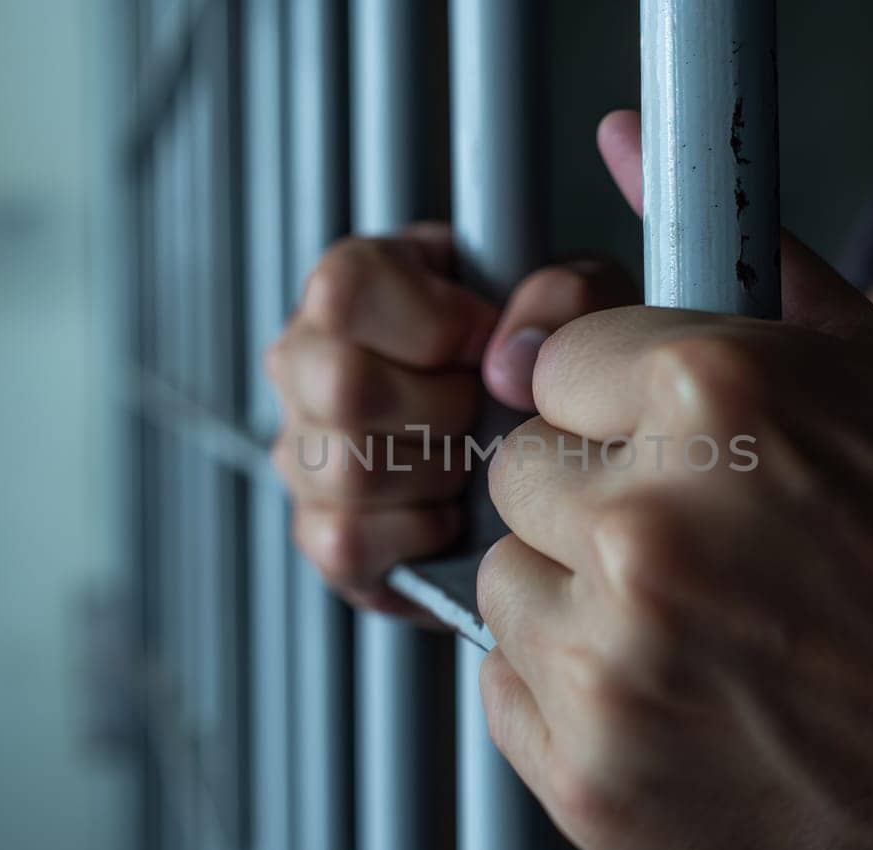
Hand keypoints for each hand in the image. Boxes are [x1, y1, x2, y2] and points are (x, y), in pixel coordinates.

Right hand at [266, 223, 636, 615]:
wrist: (537, 450)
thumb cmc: (534, 361)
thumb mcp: (570, 304)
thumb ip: (560, 297)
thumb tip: (512, 361)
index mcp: (355, 285)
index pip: (347, 290)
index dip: (434, 326)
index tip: (483, 342)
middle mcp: (308, 359)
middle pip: (344, 386)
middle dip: (445, 408)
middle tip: (482, 408)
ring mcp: (302, 446)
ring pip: (351, 470)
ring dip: (439, 472)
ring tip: (471, 454)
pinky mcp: (316, 528)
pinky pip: (350, 540)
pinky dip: (422, 531)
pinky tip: (452, 508)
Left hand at [478, 111, 872, 849]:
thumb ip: (742, 251)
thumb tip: (629, 144)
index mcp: (723, 397)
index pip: (557, 359)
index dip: (617, 407)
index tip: (674, 445)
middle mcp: (651, 525)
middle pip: (519, 470)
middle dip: (592, 499)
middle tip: (697, 546)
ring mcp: (612, 660)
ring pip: (505, 582)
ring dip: (577, 599)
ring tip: (695, 627)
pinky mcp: (586, 773)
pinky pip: (506, 687)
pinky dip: (573, 692)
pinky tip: (675, 693)